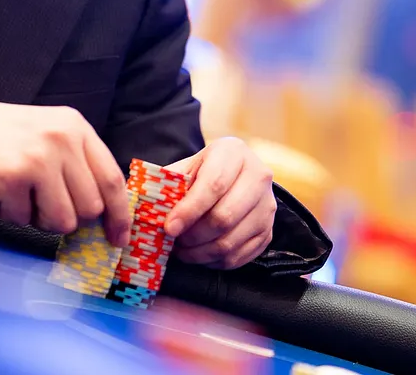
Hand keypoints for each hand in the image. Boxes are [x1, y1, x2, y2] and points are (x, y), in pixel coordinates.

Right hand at [0, 81, 130, 243]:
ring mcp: (37, 158)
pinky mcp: (11, 177)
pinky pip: (24, 220)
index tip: (118, 239)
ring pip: (62, 220)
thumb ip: (74, 164)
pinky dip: (10, 213)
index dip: (120, 215)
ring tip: (19, 194)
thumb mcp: (46, 134)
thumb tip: (101, 214)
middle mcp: (62, 139)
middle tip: (40, 202)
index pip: (112, 179)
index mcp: (75, 127)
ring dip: (38, 218)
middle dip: (66, 216)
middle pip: (89, 207)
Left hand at [162, 137, 275, 268]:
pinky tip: (200, 254)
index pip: (214, 186)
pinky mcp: (268, 231)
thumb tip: (146, 209)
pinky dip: (215, 261)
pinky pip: (239, 256)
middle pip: (224, 217)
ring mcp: (267, 206)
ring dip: (201, 253)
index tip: (169, 228)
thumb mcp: (187, 167)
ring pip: (231, 241)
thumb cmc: (204, 171)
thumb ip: (169, 184)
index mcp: (234, 153)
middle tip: (174, 242)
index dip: (189, 210)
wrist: (235, 175)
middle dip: (193, 236)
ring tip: (183, 250)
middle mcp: (259, 176)